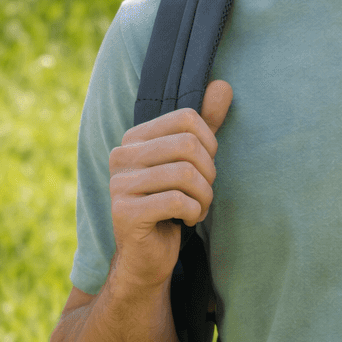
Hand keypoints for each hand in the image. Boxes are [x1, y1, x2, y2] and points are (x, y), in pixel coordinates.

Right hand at [108, 80, 232, 290]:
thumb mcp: (191, 161)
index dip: (209, 144)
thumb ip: (205, 125)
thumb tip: (223, 85)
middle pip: (187, 145)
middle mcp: (121, 156)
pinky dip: (193, 212)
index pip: (187, 119)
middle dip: (208, 173)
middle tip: (203, 193)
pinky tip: (187, 221)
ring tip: (197, 208)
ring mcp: (119, 184)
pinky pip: (177, 201)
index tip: (205, 169)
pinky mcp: (125, 213)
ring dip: (204, 197)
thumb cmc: (172, 205)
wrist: (148, 256)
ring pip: (185, 174)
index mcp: (134, 138)